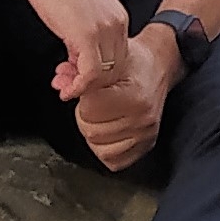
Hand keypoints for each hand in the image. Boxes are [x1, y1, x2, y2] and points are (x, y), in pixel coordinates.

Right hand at [29, 0, 132, 100]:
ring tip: (62, 86)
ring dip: (81, 87)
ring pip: (104, 75)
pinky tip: (64, 88)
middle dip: (89, 84)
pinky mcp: (88, 35)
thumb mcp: (79, 10)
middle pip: (114, 69)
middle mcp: (118, 24)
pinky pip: (90, 73)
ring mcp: (105, 30)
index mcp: (118, 17)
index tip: (75, 77)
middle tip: (66, 86)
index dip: (97, 73)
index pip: (117, 58)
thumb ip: (84, 33)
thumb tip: (76, 57)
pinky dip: (78, 86)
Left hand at [74, 25, 178, 170]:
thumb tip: (62, 84)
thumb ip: (86, 76)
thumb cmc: (133, 64)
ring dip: (94, 133)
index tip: (89, 90)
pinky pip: (114, 161)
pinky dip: (104, 149)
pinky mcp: (146, 145)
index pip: (90, 109)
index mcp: (135, 96)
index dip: (84, 98)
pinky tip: (107, 132)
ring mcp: (145, 135)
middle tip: (94, 104)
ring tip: (101, 117)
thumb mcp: (110, 60)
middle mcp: (142, 119)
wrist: (158, 68)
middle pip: (92, 132)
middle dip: (86, 116)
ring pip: (100, 149)